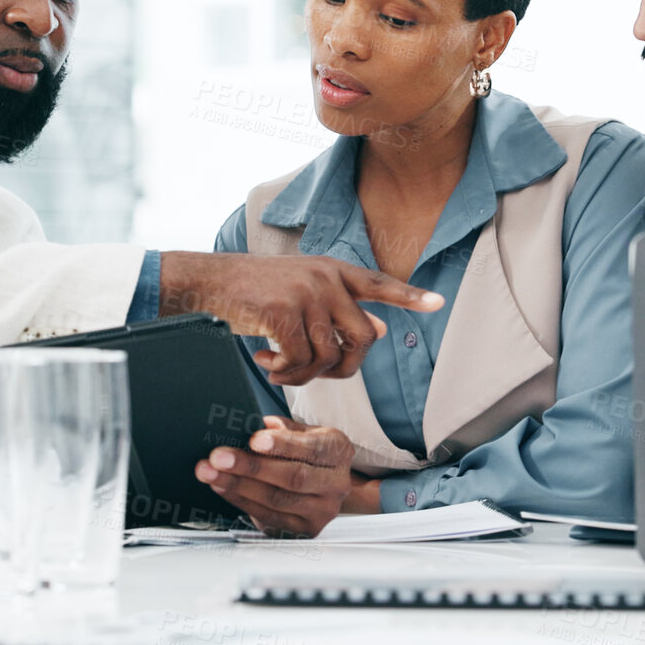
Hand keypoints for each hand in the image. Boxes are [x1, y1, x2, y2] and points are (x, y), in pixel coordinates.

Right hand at [160, 252, 441, 384]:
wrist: (206, 282)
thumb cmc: (251, 292)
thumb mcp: (299, 291)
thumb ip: (336, 307)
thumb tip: (380, 328)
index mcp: (331, 270)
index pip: (378, 283)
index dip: (408, 296)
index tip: (437, 303)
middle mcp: (324, 278)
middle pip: (363, 338)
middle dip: (343, 367)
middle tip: (313, 371)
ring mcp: (304, 293)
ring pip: (329, 356)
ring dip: (304, 374)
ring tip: (278, 366)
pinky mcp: (281, 312)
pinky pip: (300, 361)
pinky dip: (284, 372)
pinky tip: (265, 362)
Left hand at [194, 416, 353, 536]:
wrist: (322, 485)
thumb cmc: (307, 453)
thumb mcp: (302, 432)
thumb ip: (282, 427)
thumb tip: (255, 424)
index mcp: (337, 451)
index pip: (312, 448)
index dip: (283, 445)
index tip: (254, 440)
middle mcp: (336, 483)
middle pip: (292, 477)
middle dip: (251, 467)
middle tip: (219, 457)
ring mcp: (322, 511)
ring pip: (276, 500)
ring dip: (238, 485)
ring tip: (210, 472)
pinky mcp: (304, 530)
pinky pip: (268, 517)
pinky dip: (240, 501)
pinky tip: (222, 487)